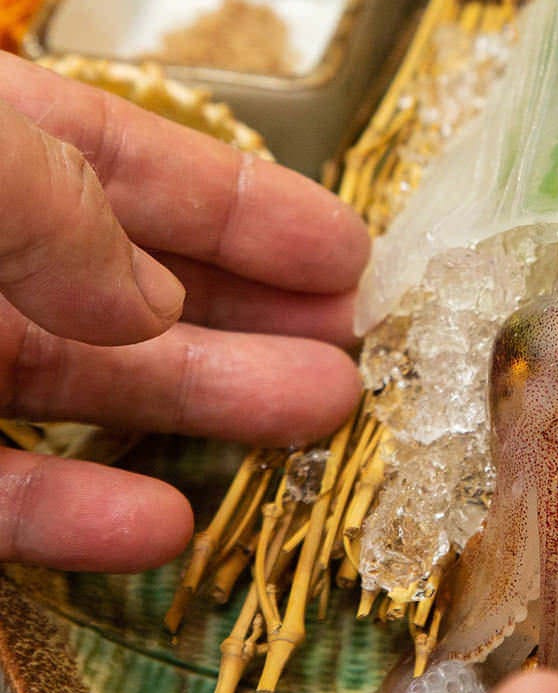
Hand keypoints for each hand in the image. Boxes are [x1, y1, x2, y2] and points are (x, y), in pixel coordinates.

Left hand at [0, 54, 368, 571]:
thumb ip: (61, 212)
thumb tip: (156, 305)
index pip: (133, 166)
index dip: (250, 208)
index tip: (349, 249)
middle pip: (136, 282)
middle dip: (257, 307)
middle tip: (362, 336)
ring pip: (85, 385)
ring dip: (205, 404)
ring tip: (320, 415)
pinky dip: (74, 515)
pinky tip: (159, 526)